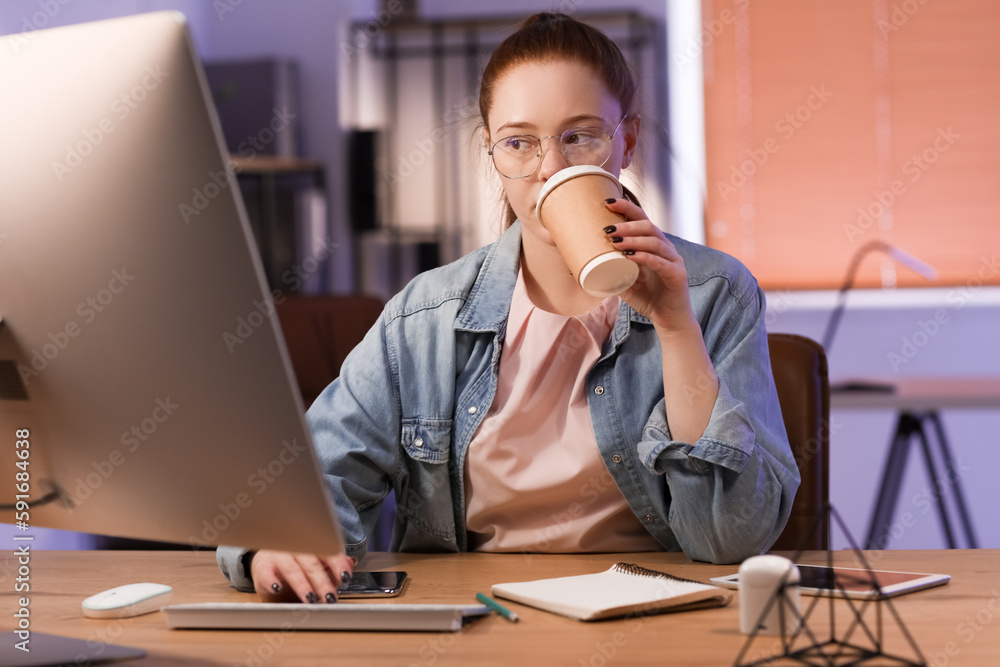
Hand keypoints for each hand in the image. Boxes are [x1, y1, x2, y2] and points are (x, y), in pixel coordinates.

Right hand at [249, 550, 355, 602]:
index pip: (327, 551)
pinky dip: (272, 581)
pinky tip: (278, 589)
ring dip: (303, 585)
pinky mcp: (262, 568)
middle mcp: (295, 546)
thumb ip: (334, 564)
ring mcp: (277, 555)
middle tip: (330, 597)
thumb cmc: (296, 563)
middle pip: (311, 563)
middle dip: (322, 581)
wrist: (266, 561)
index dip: (338, 564)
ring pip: (292, 569)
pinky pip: (266, 574)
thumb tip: (351, 562)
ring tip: (311, 599)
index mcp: (311, 542)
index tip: (346, 577)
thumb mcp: (317, 562)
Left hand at [603, 198, 696, 333]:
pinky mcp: (677, 275)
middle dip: (627, 224)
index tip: (607, 203)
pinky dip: (644, 258)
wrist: (668, 319)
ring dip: (633, 240)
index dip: (627, 208)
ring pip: (655, 242)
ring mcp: (673, 260)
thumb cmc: (647, 297)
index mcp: (653, 245)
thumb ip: (610, 270)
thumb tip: (580, 264)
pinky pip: (660, 263)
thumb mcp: (624, 281)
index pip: (642, 219)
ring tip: (614, 242)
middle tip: (607, 229)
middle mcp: (665, 248)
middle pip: (648, 226)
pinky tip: (630, 256)